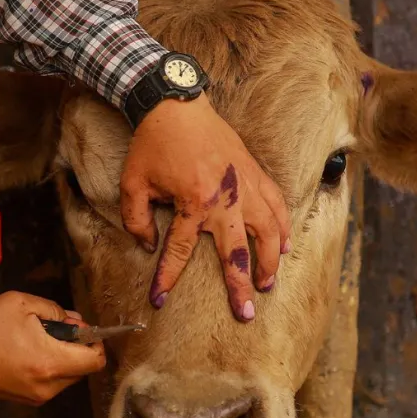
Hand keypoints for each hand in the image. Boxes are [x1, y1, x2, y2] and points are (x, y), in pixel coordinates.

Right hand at [0, 292, 104, 404]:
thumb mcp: (18, 304)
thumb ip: (53, 310)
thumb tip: (74, 321)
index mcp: (51, 362)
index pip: (96, 360)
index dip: (95, 341)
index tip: (80, 327)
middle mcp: (49, 385)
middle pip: (83, 368)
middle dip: (76, 346)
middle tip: (53, 327)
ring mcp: (37, 396)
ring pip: (67, 376)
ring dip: (62, 356)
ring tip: (35, 337)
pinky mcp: (26, 400)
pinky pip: (51, 382)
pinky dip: (48, 366)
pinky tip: (26, 351)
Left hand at [120, 93, 290, 321]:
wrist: (175, 104)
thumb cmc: (152, 144)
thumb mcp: (133, 184)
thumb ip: (137, 219)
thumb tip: (149, 246)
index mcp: (192, 203)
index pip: (180, 251)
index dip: (167, 277)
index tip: (159, 299)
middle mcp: (225, 198)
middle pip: (237, 252)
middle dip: (240, 286)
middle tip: (246, 313)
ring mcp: (244, 185)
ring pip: (267, 231)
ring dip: (269, 261)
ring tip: (269, 284)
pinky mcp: (254, 171)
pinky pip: (276, 204)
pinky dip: (283, 226)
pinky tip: (284, 245)